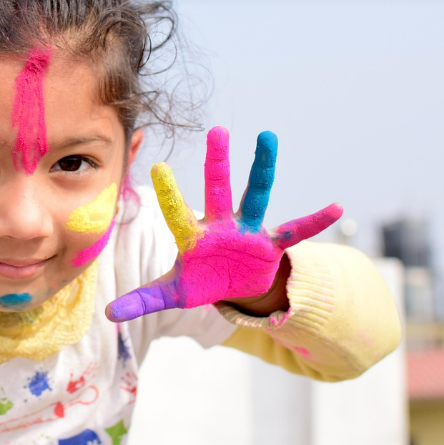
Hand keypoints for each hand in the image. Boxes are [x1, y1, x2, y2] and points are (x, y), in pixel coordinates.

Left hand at [106, 126, 340, 321]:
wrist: (234, 286)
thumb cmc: (200, 281)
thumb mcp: (172, 294)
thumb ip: (142, 300)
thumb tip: (107, 314)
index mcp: (193, 236)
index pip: (178, 213)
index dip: (170, 194)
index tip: (158, 166)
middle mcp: (220, 225)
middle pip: (218, 190)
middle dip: (218, 162)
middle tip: (217, 130)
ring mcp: (248, 231)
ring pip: (256, 196)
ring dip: (263, 169)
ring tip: (268, 137)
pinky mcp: (271, 244)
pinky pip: (295, 231)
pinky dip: (314, 222)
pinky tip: (336, 208)